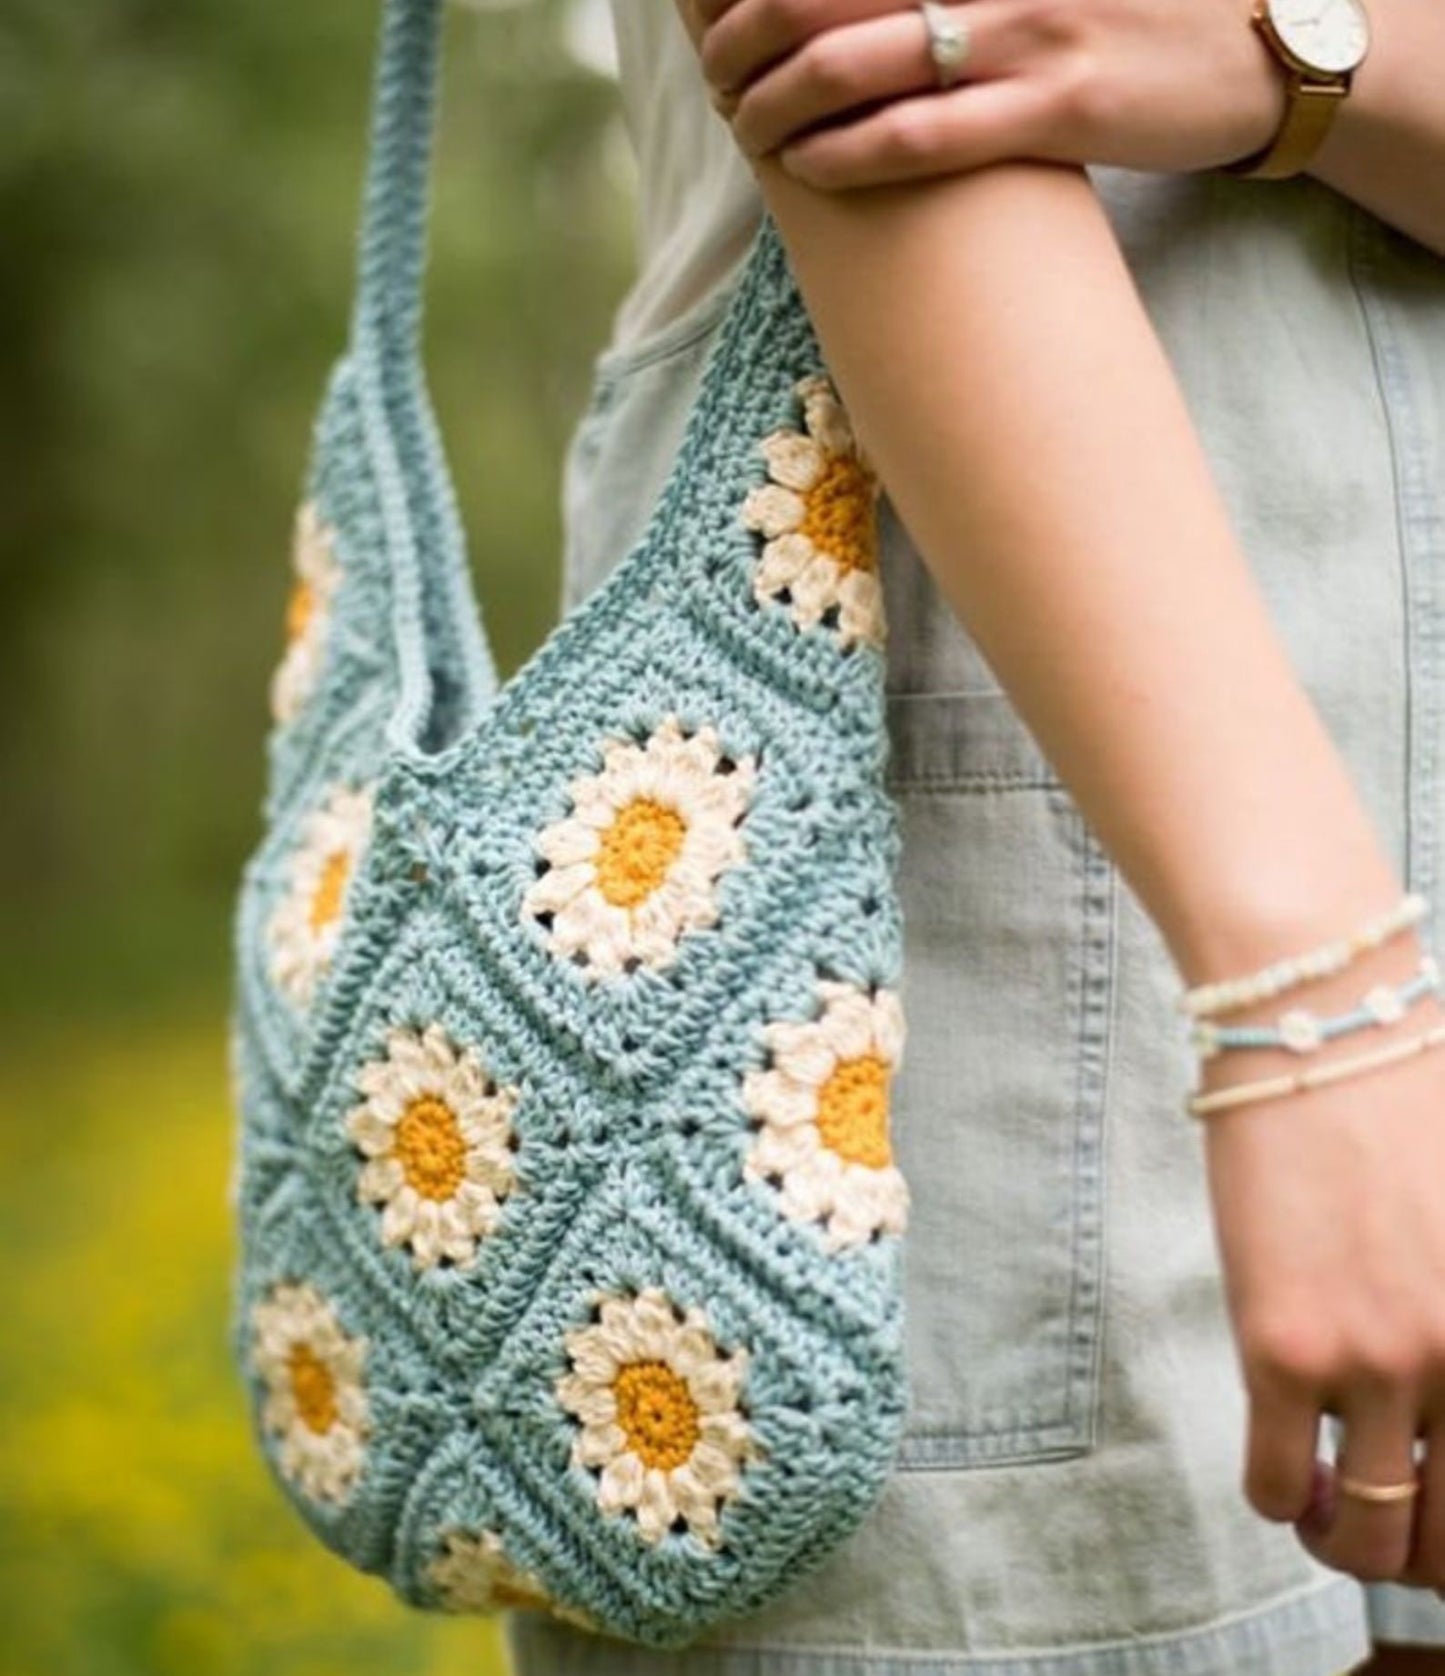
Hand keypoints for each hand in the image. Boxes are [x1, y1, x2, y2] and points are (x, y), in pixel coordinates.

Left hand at [678, 0, 1290, 187]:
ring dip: (777, 96)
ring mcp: (1028, 30)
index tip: (717, 3)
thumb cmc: (1138, 8)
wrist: (1266, 47)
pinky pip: (922, 134)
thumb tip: (884, 5)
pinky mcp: (1057, 107)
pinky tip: (804, 162)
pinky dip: (847, 150)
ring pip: (857, 62)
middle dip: (748, 28)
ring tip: (743, 121)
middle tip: (717, 66)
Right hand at [1193, 934, 1444, 1591]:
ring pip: (1367, 1537)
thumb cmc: (1410, 1106)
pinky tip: (1278, 1469)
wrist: (1322, 1030)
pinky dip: (1277, 1501)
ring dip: (1346, 1545)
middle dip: (1417, 1553)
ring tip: (1324, 1506)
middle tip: (1384, 1517)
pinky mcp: (1281, 1346)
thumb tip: (1436, 1392)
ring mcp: (1374, 1363)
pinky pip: (1276, 1483)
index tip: (1435, 1499)